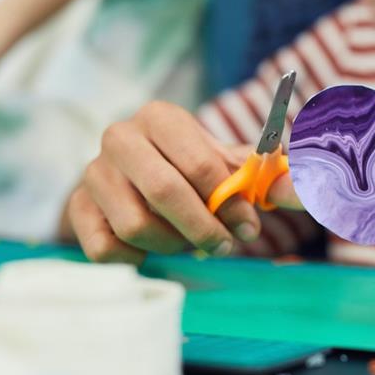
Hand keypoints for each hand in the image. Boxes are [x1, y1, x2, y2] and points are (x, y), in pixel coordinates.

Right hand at [65, 101, 302, 263]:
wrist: (138, 177)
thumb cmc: (194, 170)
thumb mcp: (229, 163)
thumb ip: (264, 174)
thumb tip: (298, 188)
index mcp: (161, 117)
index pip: (200, 163)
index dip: (229, 202)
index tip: (249, 227)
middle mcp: (120, 137)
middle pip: (164, 192)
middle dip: (202, 228)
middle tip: (224, 246)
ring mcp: (93, 172)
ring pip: (136, 225)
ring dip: (172, 244)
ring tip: (188, 241)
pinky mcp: (76, 208)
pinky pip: (106, 248)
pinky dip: (137, 257)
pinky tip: (153, 247)